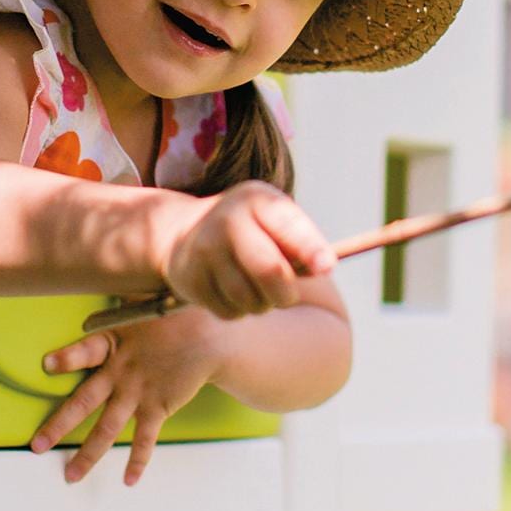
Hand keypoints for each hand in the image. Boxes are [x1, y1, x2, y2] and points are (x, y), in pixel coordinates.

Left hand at [32, 307, 222, 484]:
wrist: (212, 336)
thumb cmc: (172, 313)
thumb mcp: (142, 299)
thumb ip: (118, 298)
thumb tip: (102, 267)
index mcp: (114, 344)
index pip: (86, 351)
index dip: (68, 358)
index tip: (46, 365)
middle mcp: (122, 373)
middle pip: (84, 402)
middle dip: (58, 425)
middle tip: (36, 446)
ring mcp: (139, 394)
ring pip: (108, 429)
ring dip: (88, 453)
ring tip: (70, 476)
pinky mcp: (158, 407)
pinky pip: (145, 439)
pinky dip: (138, 460)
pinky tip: (127, 480)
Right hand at [159, 182, 334, 320]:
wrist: (182, 232)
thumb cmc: (248, 231)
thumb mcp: (272, 222)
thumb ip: (300, 242)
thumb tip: (325, 267)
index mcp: (256, 199)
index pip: (288, 225)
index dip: (311, 248)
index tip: (328, 267)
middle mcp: (227, 219)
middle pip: (270, 271)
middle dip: (287, 293)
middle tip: (288, 296)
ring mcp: (204, 249)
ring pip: (250, 299)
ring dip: (262, 304)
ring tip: (255, 289)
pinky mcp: (189, 278)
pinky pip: (229, 311)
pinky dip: (238, 310)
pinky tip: (230, 293)